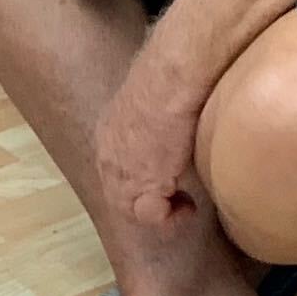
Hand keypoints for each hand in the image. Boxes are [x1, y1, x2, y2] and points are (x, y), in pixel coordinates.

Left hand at [95, 49, 207, 233]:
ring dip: (160, 213)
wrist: (170, 82)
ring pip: (133, 209)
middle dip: (147, 202)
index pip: (117, 167)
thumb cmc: (169, 78)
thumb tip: (172, 116)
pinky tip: (188, 207)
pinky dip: (170, 217)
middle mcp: (108, 155)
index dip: (140, 177)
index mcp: (109, 132)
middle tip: (176, 201)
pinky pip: (151, 216)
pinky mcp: (140, 185)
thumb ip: (154, 115)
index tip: (166, 177)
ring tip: (185, 208)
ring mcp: (121, 173)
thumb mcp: (151, 100)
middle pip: (119, 193)